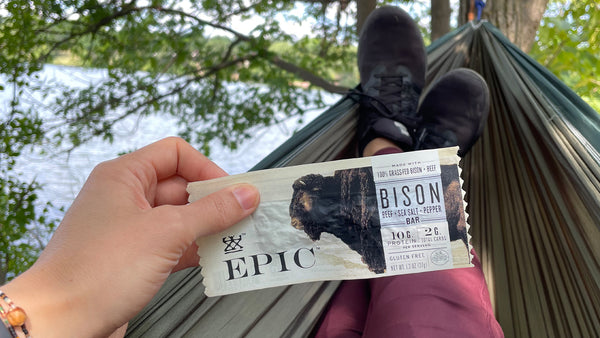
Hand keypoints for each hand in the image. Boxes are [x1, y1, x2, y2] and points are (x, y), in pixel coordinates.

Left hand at [2, 137, 259, 336]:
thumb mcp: (166, 233)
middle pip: (181, 187)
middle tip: (243, 217)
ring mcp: (128, 229)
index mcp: (124, 176)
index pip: (175, 154)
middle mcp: (125, 198)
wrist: (61, 322)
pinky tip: (214, 259)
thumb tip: (245, 194)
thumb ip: (211, 211)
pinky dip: (193, 250)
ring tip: (235, 240)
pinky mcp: (132, 258)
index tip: (232, 191)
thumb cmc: (97, 271)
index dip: (206, 169)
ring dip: (207, 229)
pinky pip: (171, 244)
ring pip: (179, 218)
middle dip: (213, 203)